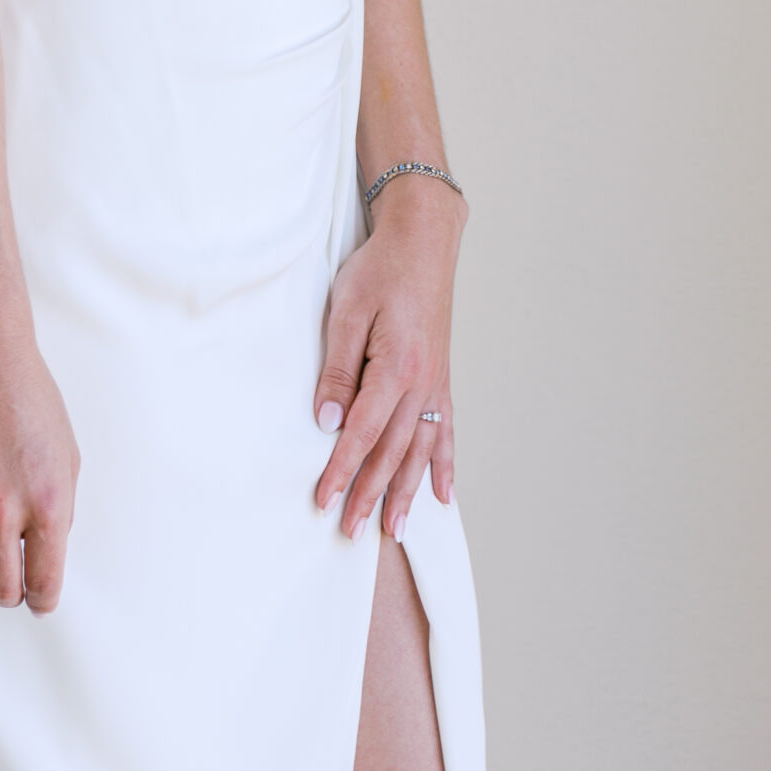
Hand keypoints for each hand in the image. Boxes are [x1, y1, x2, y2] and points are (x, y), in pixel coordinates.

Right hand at [0, 295, 80, 613]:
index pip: (45, 584)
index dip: (43, 600)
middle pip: (1, 590)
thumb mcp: (66, 453)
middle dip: (10, 591)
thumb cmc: (27, 395)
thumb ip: (59, 508)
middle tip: (11, 577)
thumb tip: (47, 550)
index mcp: (47, 500)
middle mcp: (2, 509)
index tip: (39, 598)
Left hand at [313, 180, 464, 542]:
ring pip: (419, 451)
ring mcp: (436, 384)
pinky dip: (444, 466)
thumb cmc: (380, 269)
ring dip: (404, 492)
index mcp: (396, 367)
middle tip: (351, 531)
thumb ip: (337, 369)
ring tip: (392, 530)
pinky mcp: (442, 378)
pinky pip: (445, 432)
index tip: (324, 500)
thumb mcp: (346, 310)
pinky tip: (442, 495)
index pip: (362, 432)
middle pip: (392, 452)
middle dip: (370, 493)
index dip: (341, 469)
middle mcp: (422, 384)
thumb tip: (327, 422)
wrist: (423, 239)